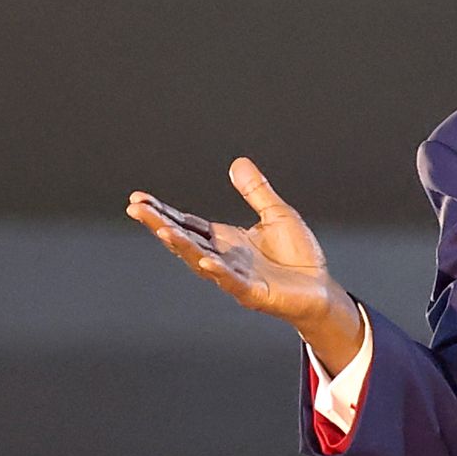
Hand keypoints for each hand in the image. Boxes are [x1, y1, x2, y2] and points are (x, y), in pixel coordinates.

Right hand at [126, 157, 360, 356]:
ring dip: (182, 246)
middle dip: (160, 224)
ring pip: (201, 260)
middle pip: (185, 239)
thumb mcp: (277, 214)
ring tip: (162, 230)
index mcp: (225, 239)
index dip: (163, 212)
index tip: (138, 199)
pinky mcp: (253, 293)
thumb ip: (256, 192)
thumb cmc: (298, 256)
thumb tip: (237, 163)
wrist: (320, 289)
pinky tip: (204, 261)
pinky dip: (218, 272)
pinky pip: (232, 282)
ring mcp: (235, 276)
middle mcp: (223, 257)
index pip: (187, 223)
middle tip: (136, 209)